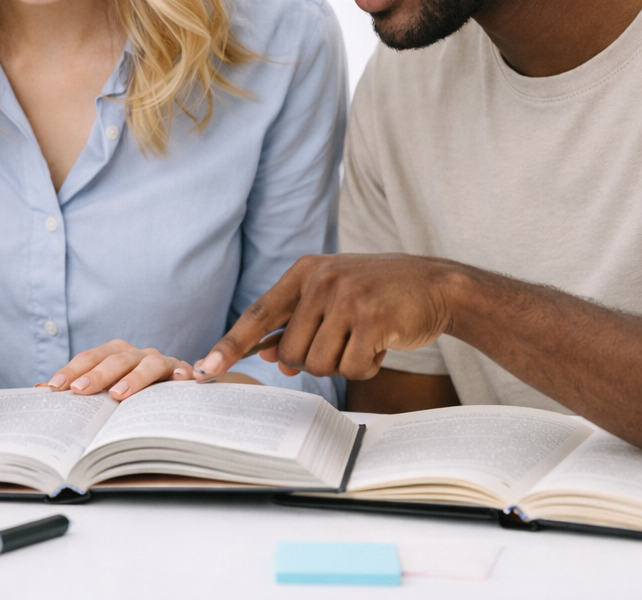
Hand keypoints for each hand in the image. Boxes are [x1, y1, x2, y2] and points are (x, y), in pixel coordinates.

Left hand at [41, 339, 191, 399]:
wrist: (174, 385)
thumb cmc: (133, 387)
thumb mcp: (106, 387)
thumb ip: (79, 386)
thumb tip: (40, 388)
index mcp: (115, 353)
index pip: (90, 357)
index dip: (72, 370)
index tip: (54, 387)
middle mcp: (136, 354)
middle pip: (116, 359)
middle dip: (96, 374)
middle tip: (79, 390)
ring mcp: (160, 361)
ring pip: (148, 363)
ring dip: (134, 378)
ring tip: (118, 394)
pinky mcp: (181, 372)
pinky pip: (181, 371)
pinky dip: (180, 374)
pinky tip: (178, 381)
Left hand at [193, 253, 461, 381]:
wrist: (437, 284)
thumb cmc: (379, 295)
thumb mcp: (333, 298)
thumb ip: (299, 323)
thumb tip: (268, 357)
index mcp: (304, 272)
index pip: (257, 314)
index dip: (230, 345)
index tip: (205, 368)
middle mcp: (320, 281)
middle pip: (289, 352)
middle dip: (312, 362)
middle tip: (342, 345)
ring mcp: (346, 297)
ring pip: (318, 364)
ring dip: (342, 365)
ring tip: (363, 342)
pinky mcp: (373, 318)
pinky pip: (352, 368)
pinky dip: (366, 368)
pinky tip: (381, 346)